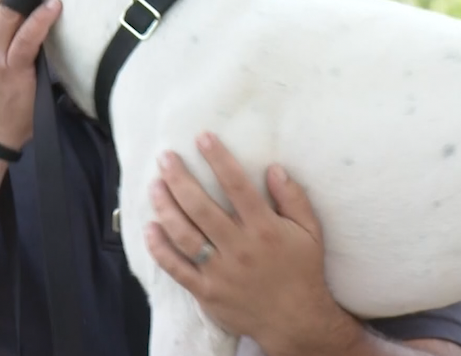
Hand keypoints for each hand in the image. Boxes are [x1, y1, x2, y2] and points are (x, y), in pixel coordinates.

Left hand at [144, 132, 360, 353]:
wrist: (296, 321)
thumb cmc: (302, 272)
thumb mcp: (310, 233)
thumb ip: (294, 198)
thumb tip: (275, 168)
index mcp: (264, 229)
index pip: (237, 185)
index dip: (218, 158)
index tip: (202, 138)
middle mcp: (239, 247)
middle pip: (200, 207)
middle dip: (179, 178)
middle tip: (165, 158)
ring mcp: (219, 271)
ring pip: (183, 234)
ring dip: (165, 207)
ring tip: (154, 186)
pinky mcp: (206, 291)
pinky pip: (176, 268)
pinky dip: (160, 248)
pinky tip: (150, 228)